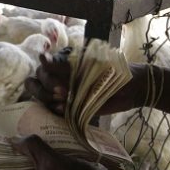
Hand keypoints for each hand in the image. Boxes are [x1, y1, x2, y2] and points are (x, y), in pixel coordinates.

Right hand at [25, 50, 142, 115]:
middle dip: (45, 90)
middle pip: (36, 84)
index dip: (46, 79)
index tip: (59, 86)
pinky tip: (65, 110)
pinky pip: (53, 111)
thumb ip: (63, 65)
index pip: (40, 70)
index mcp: (62, 65)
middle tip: (63, 94)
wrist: (134, 88)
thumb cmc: (112, 70)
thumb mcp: (88, 64)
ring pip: (41, 98)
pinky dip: (55, 111)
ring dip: (48, 101)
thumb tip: (41, 58)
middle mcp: (59, 78)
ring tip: (64, 103)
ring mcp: (63, 94)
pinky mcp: (70, 108)